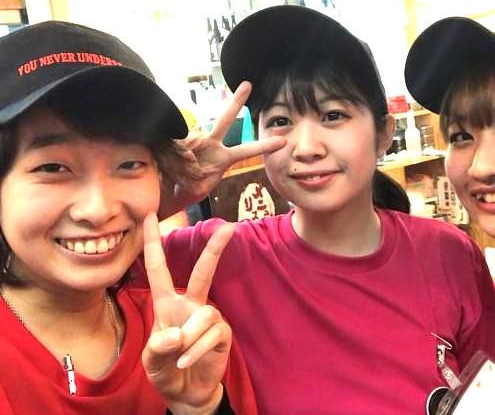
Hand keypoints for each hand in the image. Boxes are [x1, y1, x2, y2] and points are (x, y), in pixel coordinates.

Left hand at [141, 213, 234, 414]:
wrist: (187, 394)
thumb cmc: (165, 370)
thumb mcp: (150, 361)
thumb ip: (157, 347)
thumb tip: (177, 334)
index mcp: (167, 304)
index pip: (158, 269)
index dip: (152, 243)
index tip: (150, 217)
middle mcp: (190, 305)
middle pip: (202, 273)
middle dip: (214, 250)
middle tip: (228, 227)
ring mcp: (209, 319)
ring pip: (205, 316)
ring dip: (189, 340)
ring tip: (180, 357)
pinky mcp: (223, 334)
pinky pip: (212, 334)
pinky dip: (196, 351)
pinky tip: (187, 361)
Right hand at [160, 81, 285, 217]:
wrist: (168, 190)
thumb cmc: (187, 188)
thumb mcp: (199, 186)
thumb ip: (199, 171)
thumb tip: (189, 153)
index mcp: (224, 158)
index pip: (246, 150)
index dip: (263, 146)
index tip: (282, 141)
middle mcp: (212, 144)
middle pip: (225, 119)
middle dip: (236, 101)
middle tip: (247, 85)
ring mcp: (195, 139)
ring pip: (194, 142)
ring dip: (186, 162)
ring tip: (180, 173)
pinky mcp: (179, 139)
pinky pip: (180, 145)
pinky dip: (176, 157)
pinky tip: (172, 164)